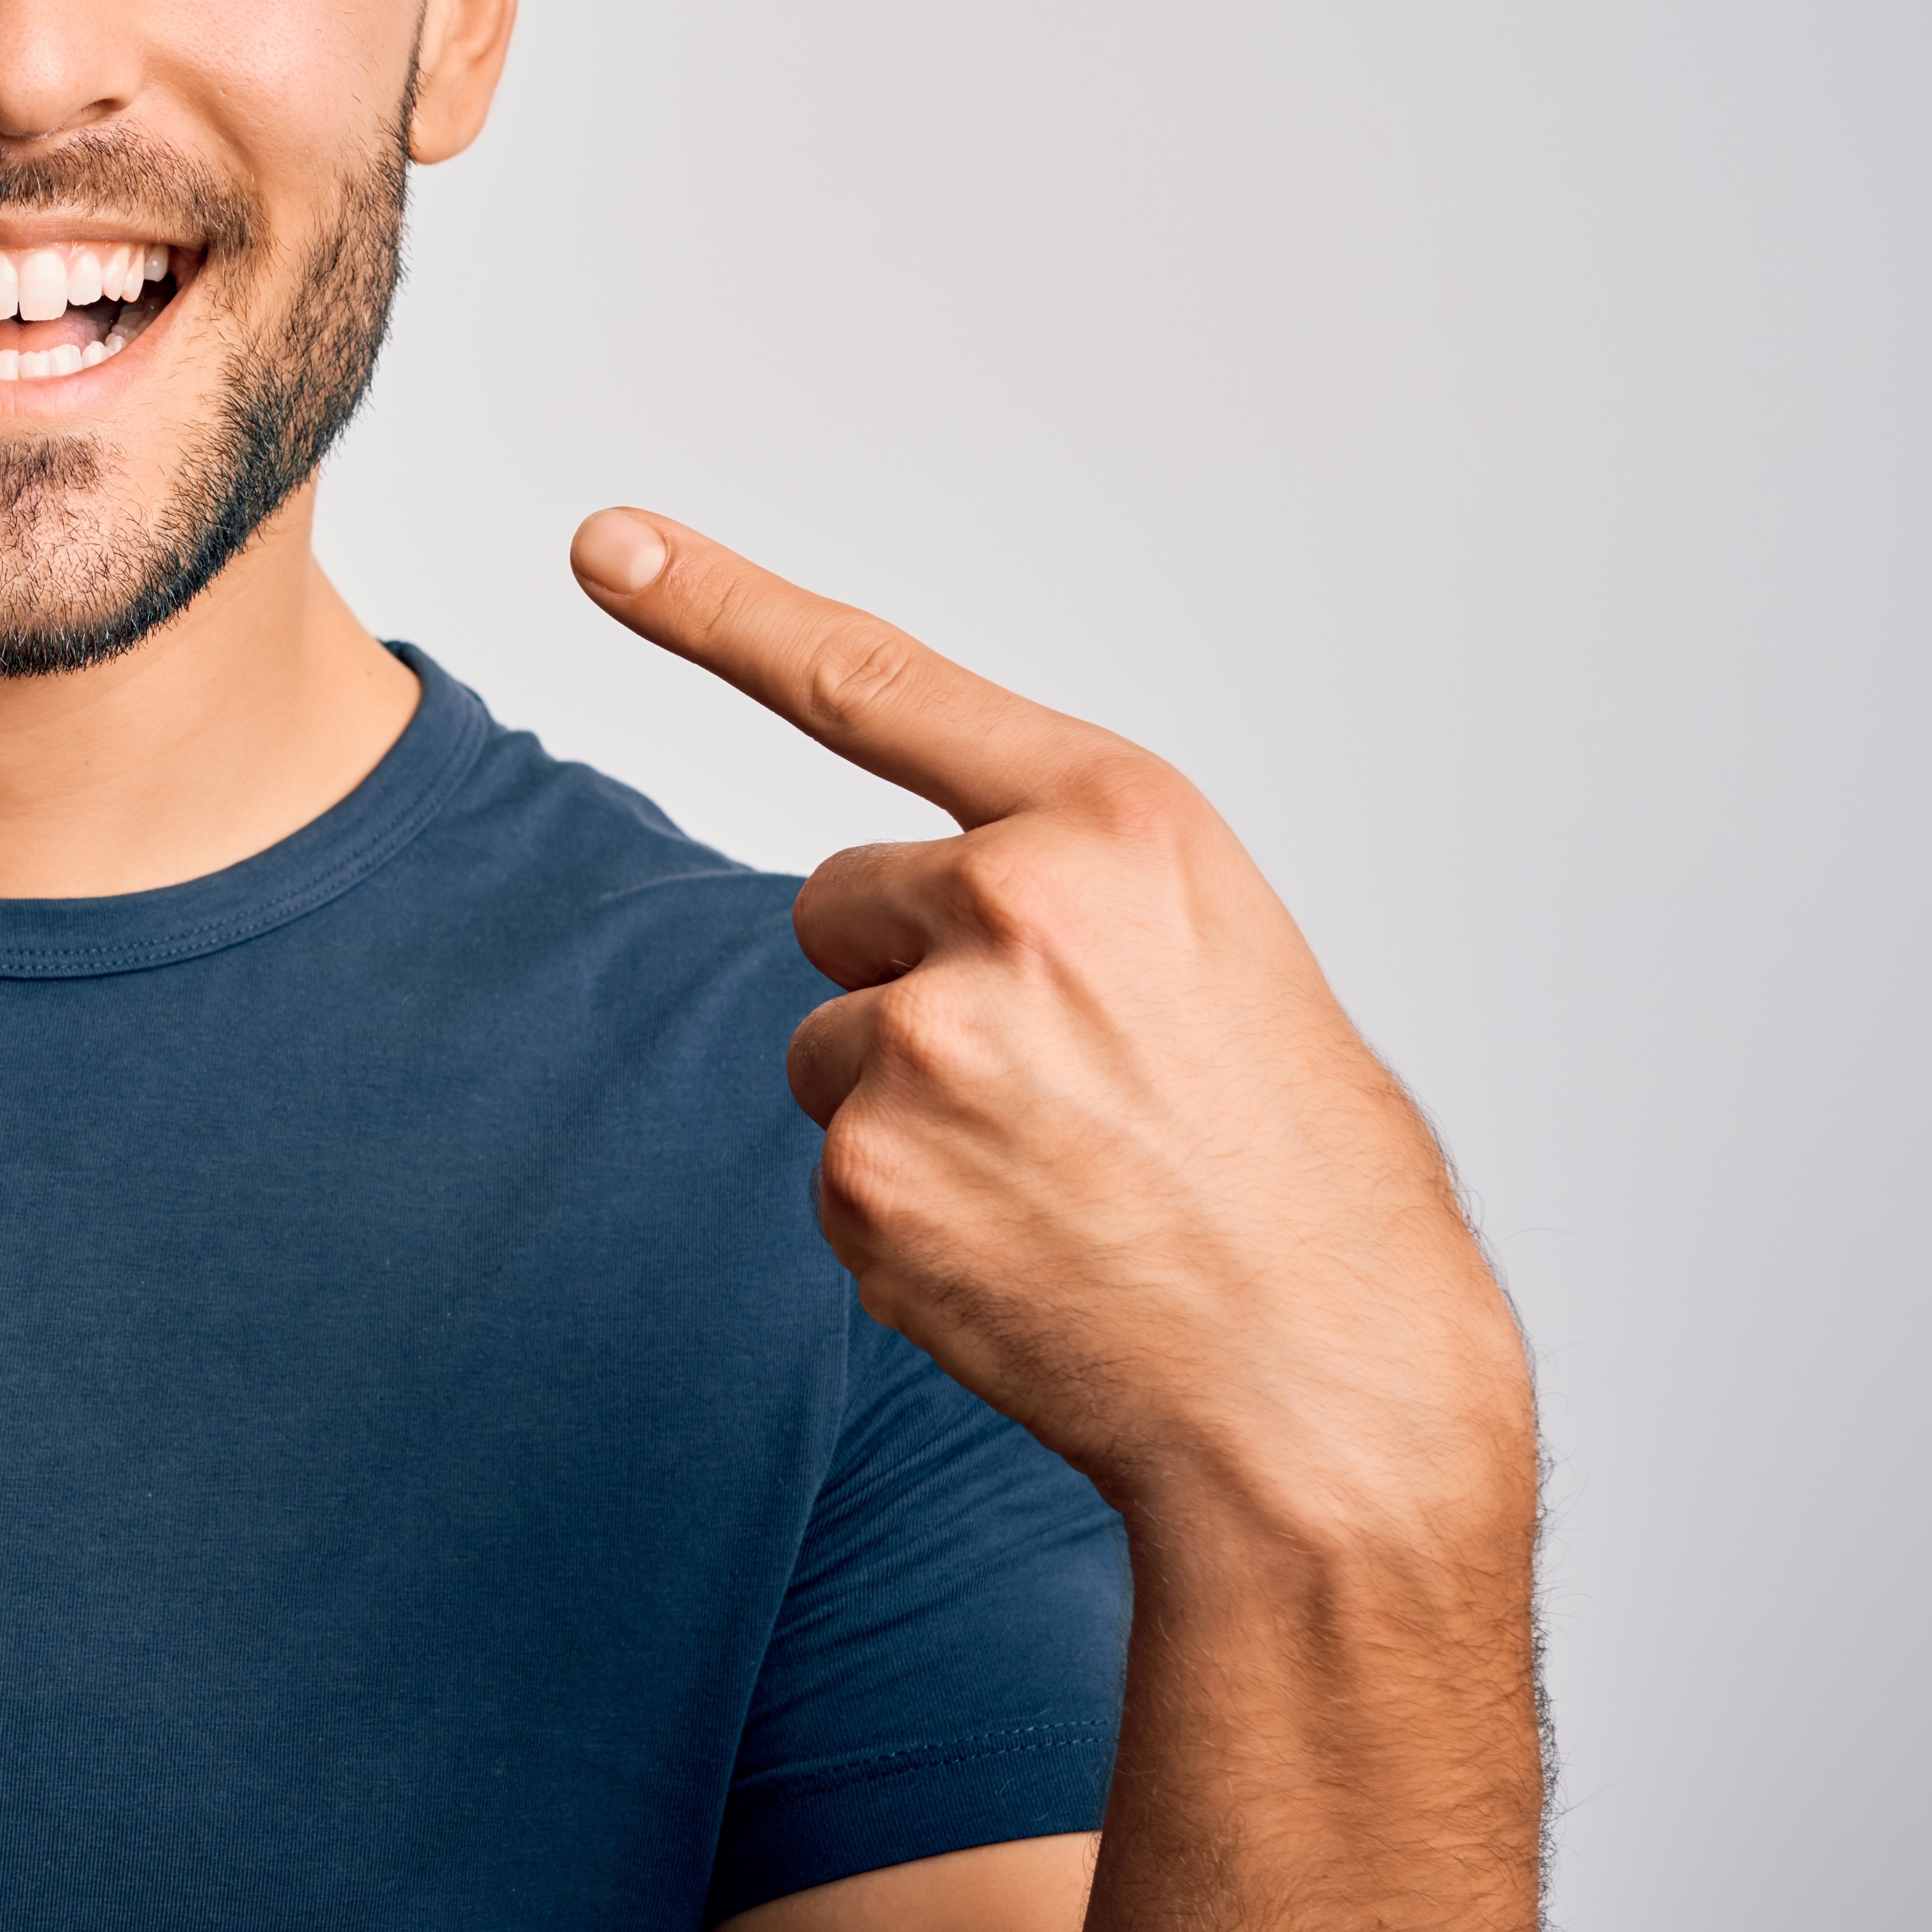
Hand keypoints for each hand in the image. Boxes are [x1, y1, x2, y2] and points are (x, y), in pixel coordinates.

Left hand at [569, 509, 1529, 1558]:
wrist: (1324, 1391)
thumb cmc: (1296, 1178)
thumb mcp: (1218, 960)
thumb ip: (1066, 895)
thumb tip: (928, 911)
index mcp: (1117, 825)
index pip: (876, 684)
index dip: (720, 603)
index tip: (607, 540)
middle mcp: (1010, 906)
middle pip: (839, 899)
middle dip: (917, 974)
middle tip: (1068, 1084)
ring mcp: (927, 1044)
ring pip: (831, 1041)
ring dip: (913, 1103)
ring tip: (1066, 1178)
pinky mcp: (868, 1175)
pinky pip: (838, 1165)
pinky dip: (910, 1212)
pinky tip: (1031, 1253)